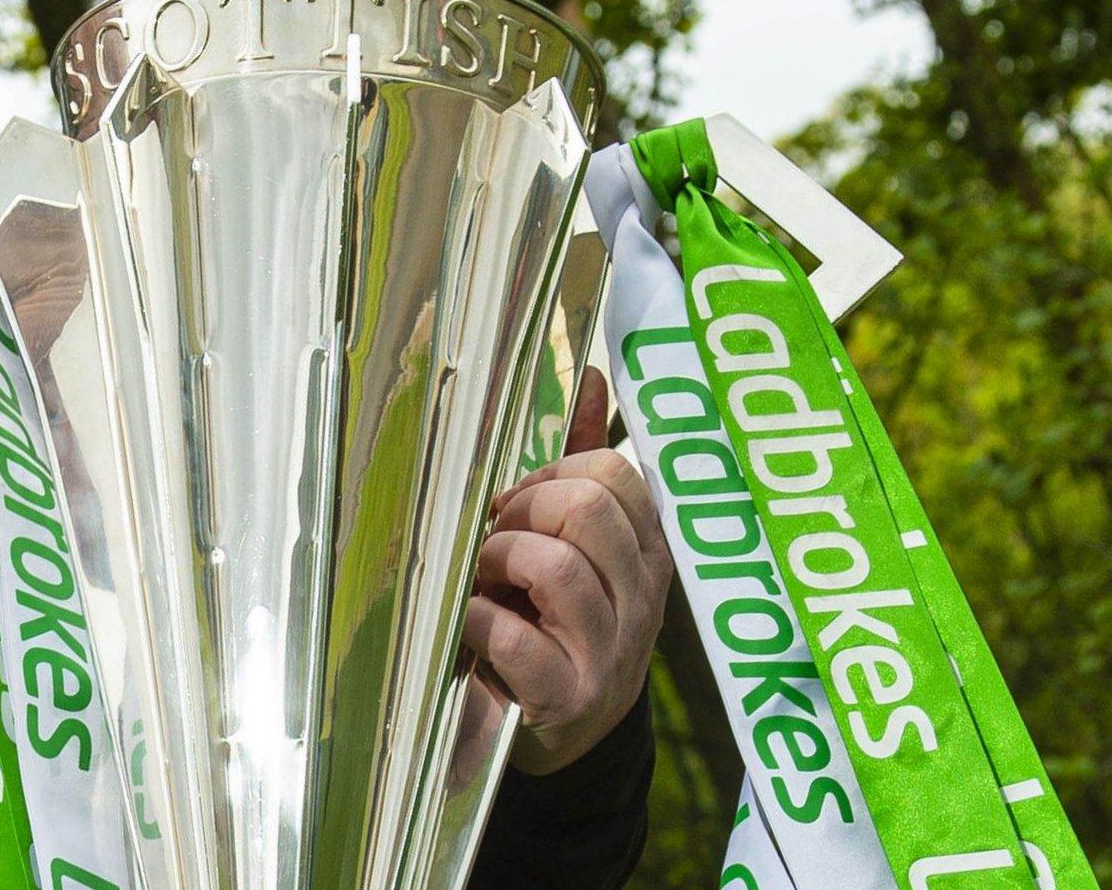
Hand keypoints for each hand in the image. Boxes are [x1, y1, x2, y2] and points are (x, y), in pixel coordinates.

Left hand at [460, 366, 672, 774]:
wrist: (562, 736)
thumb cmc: (556, 621)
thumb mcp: (581, 546)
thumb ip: (583, 466)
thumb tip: (595, 376)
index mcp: (646, 552)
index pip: (616, 474)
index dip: (553, 474)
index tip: (522, 501)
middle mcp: (640, 599)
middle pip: (586, 510)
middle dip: (523, 510)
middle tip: (497, 537)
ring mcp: (608, 652)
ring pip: (555, 566)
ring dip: (497, 560)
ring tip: (481, 578)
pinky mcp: (566, 698)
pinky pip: (516, 639)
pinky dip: (475, 619)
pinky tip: (464, 620)